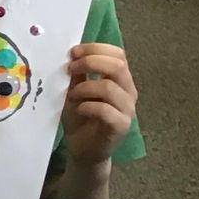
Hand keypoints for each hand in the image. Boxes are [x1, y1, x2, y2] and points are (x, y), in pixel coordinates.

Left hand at [61, 43, 136, 168]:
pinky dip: (88, 106)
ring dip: (85, 87)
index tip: (73, 52)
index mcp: (119, 79)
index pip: (118, 54)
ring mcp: (127, 109)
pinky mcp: (121, 126)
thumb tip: (73, 54)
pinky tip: (79, 109)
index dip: (96, 49)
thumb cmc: (80, 118)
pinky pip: (106, 110)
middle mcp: (128, 91)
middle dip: (91, 62)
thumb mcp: (75, 91)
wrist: (83, 150)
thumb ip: (78, 74)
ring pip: (110, 87)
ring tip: (72, 95)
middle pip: (118, 66)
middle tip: (70, 68)